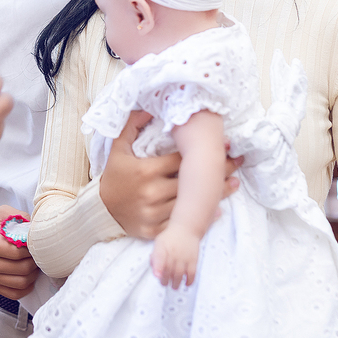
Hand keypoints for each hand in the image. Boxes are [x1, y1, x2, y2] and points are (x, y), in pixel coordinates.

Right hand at [0, 205, 38, 299]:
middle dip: (34, 261)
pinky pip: (15, 294)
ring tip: (34, 264)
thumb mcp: (2, 213)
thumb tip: (37, 228)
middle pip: (22, 269)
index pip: (18, 253)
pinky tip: (28, 276)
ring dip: (33, 274)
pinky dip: (26, 287)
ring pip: (21, 283)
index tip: (33, 243)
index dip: (31, 249)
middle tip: (37, 254)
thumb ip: (20, 217)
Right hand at [100, 111, 239, 239]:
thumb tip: (147, 108)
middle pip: (191, 182)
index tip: (222, 145)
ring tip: (234, 183)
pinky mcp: (155, 230)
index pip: (180, 161)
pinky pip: (181, 223)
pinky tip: (216, 209)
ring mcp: (154, 213)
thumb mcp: (118, 148)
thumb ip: (131, 126)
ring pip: (190, 204)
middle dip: (216, 172)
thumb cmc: (113, 177)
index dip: (201, 153)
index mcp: (146, 171)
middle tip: (237, 162)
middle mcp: (152, 192)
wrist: (100, 211)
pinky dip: (200, 218)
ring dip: (214, 195)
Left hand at [151, 226, 200, 288]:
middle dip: (165, 280)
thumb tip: (154, 270)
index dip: (158, 268)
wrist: (187, 229)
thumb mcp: (159, 243)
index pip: (159, 257)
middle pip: (169, 270)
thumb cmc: (171, 238)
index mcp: (162, 247)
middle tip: (164, 283)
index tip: (157, 275)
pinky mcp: (193, 260)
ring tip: (173, 286)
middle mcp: (173, 252)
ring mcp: (184, 257)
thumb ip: (154, 257)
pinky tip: (186, 283)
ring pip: (179, 274)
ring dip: (176, 283)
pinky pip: (192, 273)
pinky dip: (189, 281)